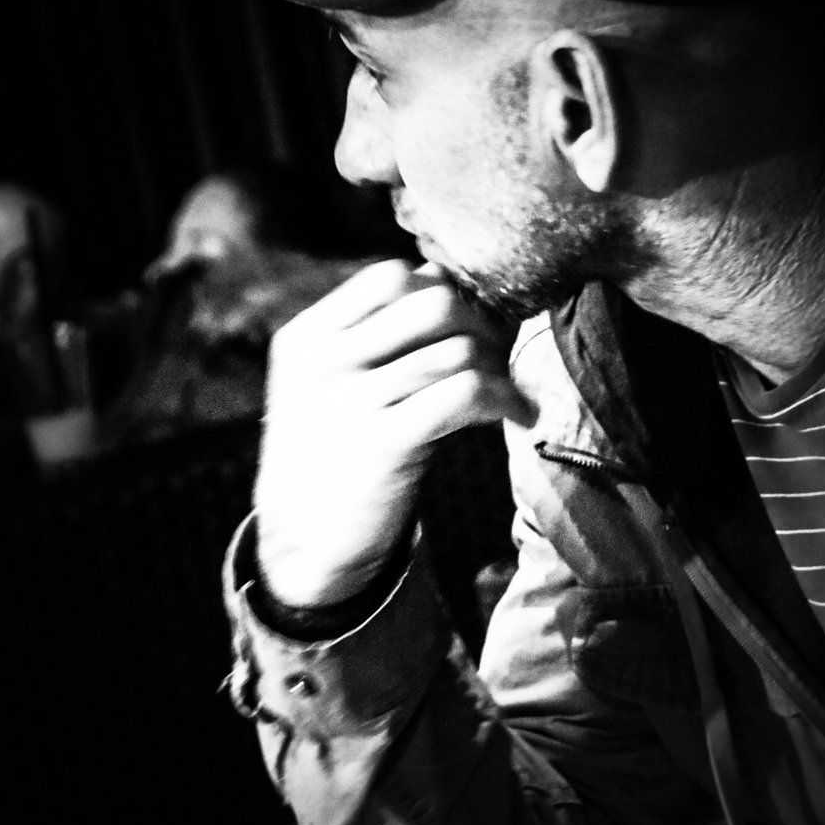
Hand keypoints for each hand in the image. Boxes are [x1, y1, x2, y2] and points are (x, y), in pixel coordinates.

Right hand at [254, 259, 532, 606]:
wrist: (304, 547)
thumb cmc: (333, 459)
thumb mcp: (329, 387)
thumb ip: (374, 340)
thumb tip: (459, 290)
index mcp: (307, 338)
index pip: (389, 277)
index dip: (442, 290)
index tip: (467, 323)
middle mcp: (324, 361)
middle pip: (431, 301)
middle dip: (480, 323)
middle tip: (497, 356)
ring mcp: (350, 401)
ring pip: (457, 349)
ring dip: (500, 367)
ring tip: (508, 393)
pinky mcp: (383, 444)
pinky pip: (466, 393)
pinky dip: (507, 398)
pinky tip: (520, 416)